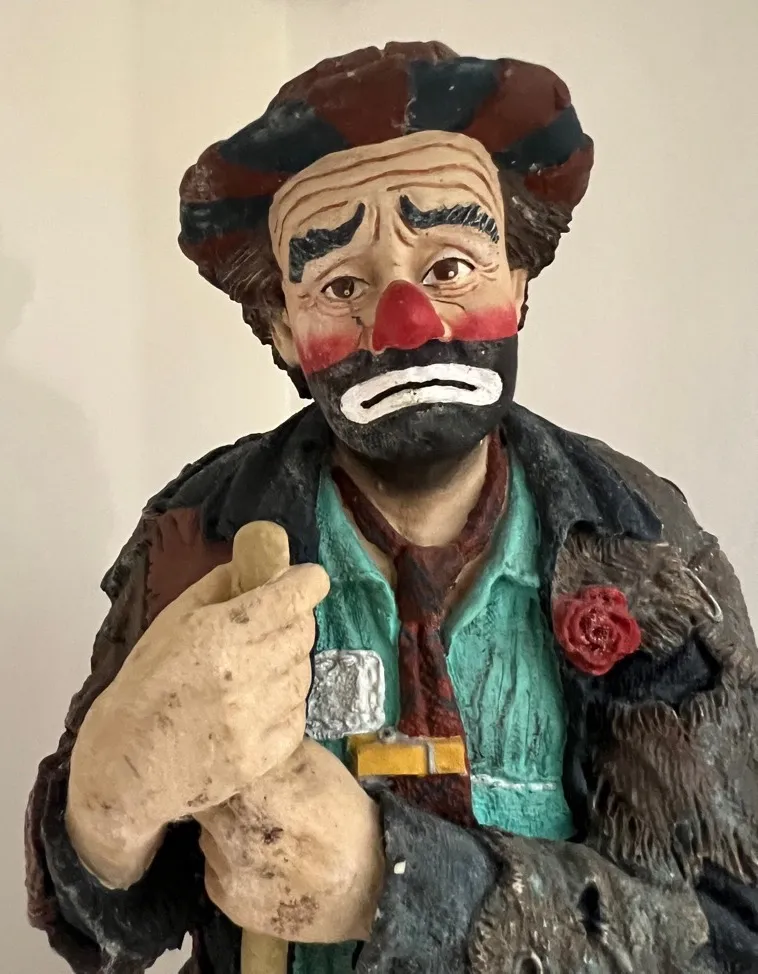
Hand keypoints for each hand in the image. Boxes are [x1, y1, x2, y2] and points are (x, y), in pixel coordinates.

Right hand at [67, 551, 328, 885]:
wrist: (126, 765)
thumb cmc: (144, 686)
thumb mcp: (172, 620)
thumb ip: (219, 586)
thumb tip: (256, 562)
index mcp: (220, 634)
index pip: (291, 598)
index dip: (309, 582)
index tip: (311, 579)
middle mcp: (245, 674)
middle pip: (302, 632)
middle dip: (296, 620)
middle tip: (277, 623)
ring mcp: (257, 719)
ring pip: (303, 674)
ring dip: (290, 663)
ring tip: (260, 668)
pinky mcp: (264, 756)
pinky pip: (297, 716)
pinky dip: (286, 705)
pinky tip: (260, 703)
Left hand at [198, 739, 384, 942]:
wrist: (365, 885)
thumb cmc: (343, 816)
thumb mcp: (313, 763)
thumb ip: (273, 750)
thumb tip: (246, 735)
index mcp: (248, 784)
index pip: (204, 764)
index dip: (213, 761)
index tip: (225, 761)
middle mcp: (227, 824)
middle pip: (202, 801)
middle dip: (220, 797)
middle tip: (247, 800)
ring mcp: (224, 864)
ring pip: (208, 835)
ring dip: (224, 830)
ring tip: (259, 833)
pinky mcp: (226, 897)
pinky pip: (214, 868)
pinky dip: (229, 863)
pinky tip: (260, 862)